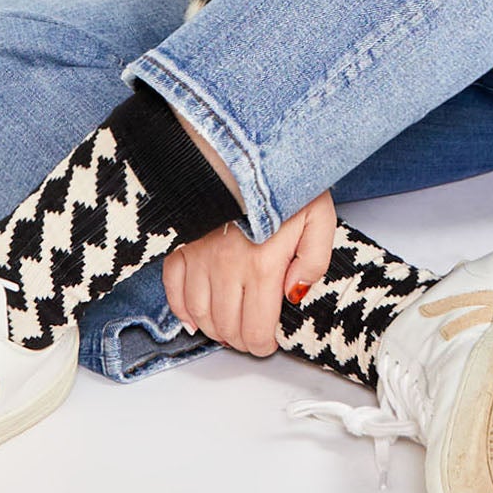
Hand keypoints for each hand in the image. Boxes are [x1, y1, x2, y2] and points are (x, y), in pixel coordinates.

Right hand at [161, 189, 336, 357]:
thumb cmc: (284, 180)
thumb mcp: (319, 217)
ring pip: (199, 316)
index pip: (255, 331)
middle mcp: (225, 268)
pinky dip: (183, 310)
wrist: (239, 147)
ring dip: (216, 328)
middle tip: (254, 332)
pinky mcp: (180, 245)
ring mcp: (198, 257)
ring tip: (231, 323)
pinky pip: (173, 291)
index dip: (264, 345)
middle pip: (227, 329)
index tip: (270, 340)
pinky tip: (197, 314)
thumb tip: (295, 294)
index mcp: (261, 266)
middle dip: (242, 339)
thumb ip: (314, 261)